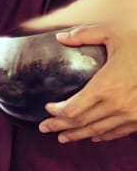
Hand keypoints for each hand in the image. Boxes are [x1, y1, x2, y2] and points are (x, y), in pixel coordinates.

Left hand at [38, 23, 136, 142]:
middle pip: (81, 122)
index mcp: (106, 86)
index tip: (47, 108)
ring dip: (77, 135)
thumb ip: (86, 34)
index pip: (73, 108)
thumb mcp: (115, 33)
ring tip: (62, 137)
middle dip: (59, 126)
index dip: (57, 112)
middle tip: (43, 129)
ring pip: (97, 131)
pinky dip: (102, 135)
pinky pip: (117, 133)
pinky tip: (93, 136)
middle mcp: (117, 106)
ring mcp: (131, 116)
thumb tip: (60, 37)